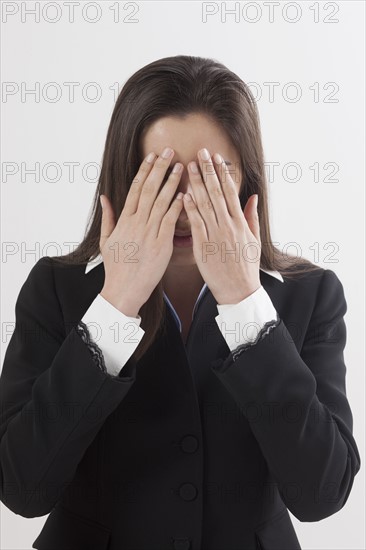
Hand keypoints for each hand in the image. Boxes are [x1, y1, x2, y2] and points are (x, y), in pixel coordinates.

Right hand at [99, 147, 183, 313]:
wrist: (123, 290)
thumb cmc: (116, 267)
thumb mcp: (106, 240)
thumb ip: (108, 217)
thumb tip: (104, 197)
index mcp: (124, 220)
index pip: (136, 188)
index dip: (145, 170)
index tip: (152, 156)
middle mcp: (136, 222)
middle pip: (149, 189)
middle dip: (160, 168)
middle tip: (169, 151)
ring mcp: (149, 232)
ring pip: (161, 201)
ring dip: (172, 182)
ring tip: (181, 166)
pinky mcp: (161, 244)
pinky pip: (170, 221)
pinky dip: (177, 207)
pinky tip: (185, 194)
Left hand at [183, 148, 260, 304]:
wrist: (239, 291)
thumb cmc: (246, 266)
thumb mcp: (254, 240)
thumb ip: (252, 217)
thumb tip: (252, 197)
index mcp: (240, 223)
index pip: (230, 192)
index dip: (222, 173)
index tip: (216, 158)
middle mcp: (228, 226)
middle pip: (216, 193)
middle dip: (208, 172)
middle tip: (199, 153)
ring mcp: (216, 236)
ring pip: (204, 205)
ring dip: (196, 184)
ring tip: (188, 167)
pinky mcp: (204, 247)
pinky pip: (196, 224)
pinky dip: (190, 209)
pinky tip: (183, 195)